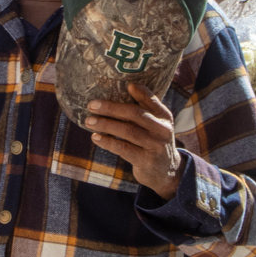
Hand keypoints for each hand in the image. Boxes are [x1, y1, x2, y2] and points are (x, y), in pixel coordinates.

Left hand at [85, 84, 183, 198]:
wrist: (166, 172)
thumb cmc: (154, 142)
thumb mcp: (155, 124)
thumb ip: (145, 106)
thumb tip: (130, 85)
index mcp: (164, 116)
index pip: (151, 100)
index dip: (138, 92)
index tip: (123, 86)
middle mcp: (162, 129)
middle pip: (135, 114)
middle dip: (111, 108)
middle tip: (92, 105)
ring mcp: (155, 146)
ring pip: (127, 131)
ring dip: (105, 125)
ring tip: (89, 121)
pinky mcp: (146, 161)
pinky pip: (123, 148)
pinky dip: (108, 142)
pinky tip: (96, 137)